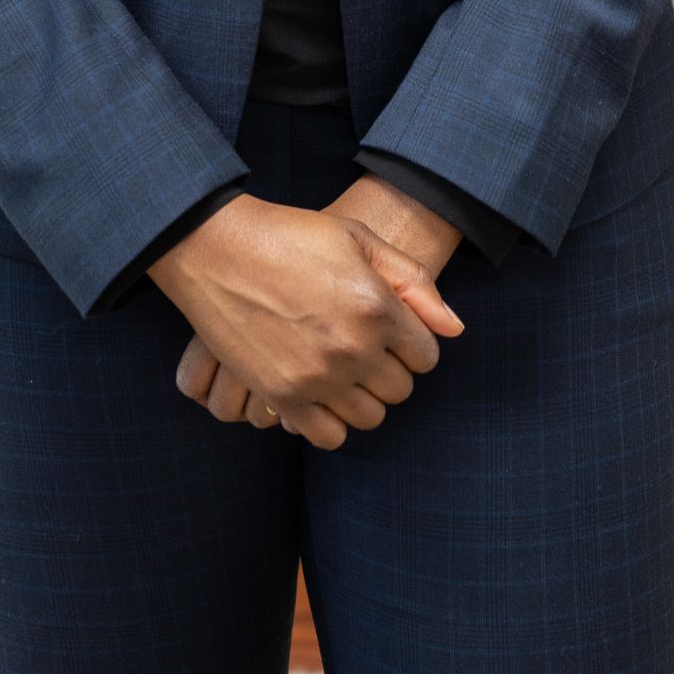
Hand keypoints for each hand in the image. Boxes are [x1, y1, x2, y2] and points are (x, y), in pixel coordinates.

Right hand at [153, 178, 463, 447]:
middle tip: (365, 348)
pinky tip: (321, 392)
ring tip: (343, 370)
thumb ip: (414, 283)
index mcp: (377, 307)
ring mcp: (317, 377)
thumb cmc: (292, 236)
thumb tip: (454, 329)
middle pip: (400, 389)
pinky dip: (331, 422)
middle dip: (390, 369)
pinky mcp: (282, 396)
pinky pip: (329, 437)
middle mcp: (352, 349)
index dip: (413, 343)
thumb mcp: (359, 240)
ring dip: (363, 397)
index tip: (392, 332)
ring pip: (369, 417)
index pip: (426, 356)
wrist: (218, 248)